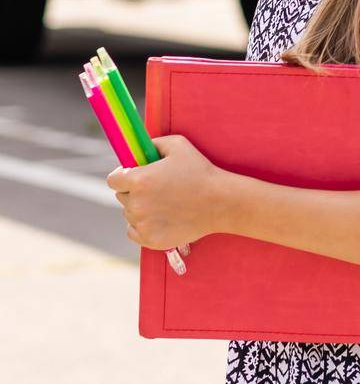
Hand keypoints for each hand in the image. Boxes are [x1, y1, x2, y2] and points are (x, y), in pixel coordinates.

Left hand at [107, 135, 226, 249]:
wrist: (222, 203)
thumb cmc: (201, 172)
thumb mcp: (179, 145)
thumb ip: (153, 143)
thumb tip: (139, 148)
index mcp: (138, 180)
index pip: (113, 180)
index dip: (122, 176)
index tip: (133, 176)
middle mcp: (136, 204)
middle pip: (122, 197)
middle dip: (134, 192)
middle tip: (157, 189)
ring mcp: (142, 224)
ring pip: (129, 214)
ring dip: (141, 209)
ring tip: (165, 204)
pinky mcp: (150, 239)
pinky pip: (133, 232)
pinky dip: (142, 226)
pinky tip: (161, 218)